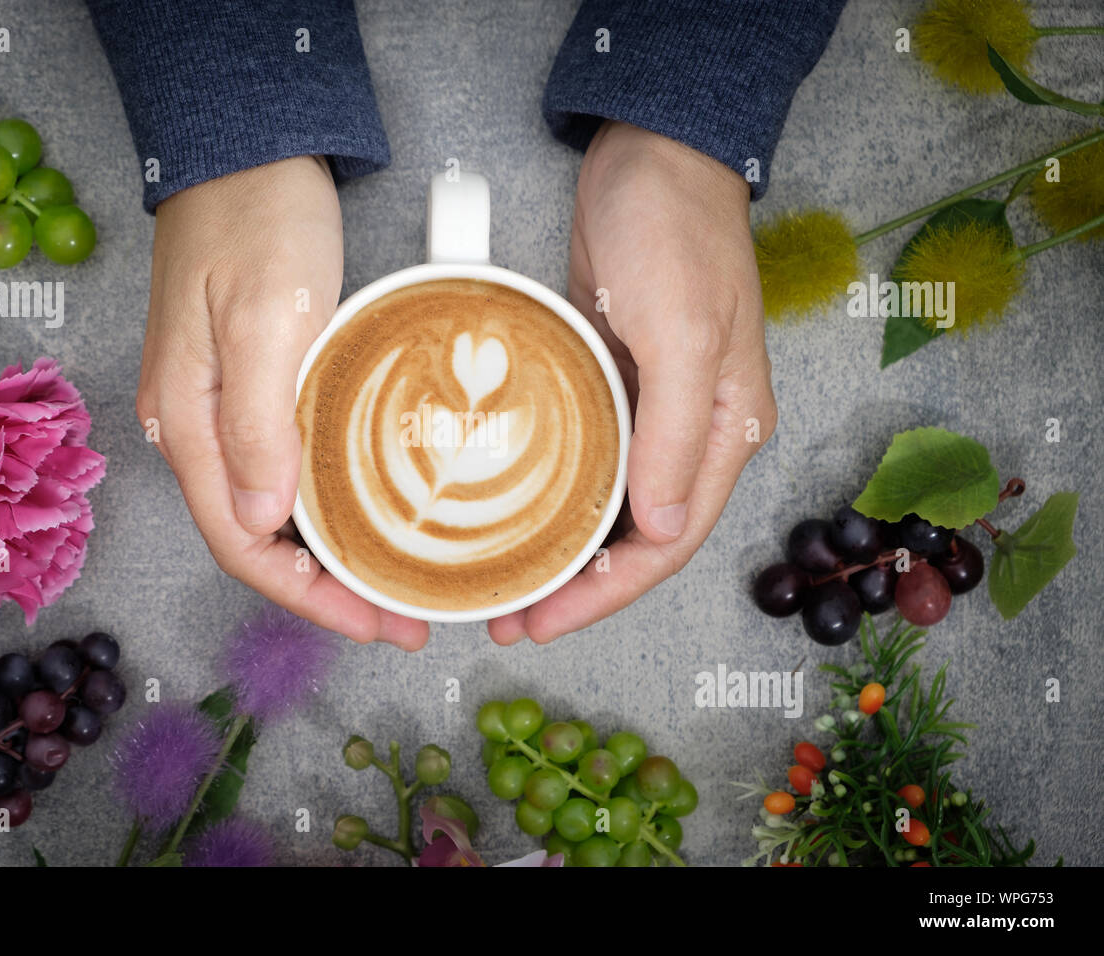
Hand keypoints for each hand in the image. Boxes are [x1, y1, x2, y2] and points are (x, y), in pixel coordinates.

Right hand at [137, 157, 428, 649]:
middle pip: (256, 539)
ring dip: (327, 555)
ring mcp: (217, 407)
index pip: (242, 545)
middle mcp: (194, 427)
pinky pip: (281, 468)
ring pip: (270, 509)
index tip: (374, 624)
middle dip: (325, 591)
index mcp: (188, 422)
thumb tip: (261, 520)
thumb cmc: (257, 220)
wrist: (246, 149)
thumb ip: (258, 423)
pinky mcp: (246, 384)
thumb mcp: (265, 318)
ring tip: (393, 580)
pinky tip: (365, 514)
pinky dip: (323, 506)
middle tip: (401, 615)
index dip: (307, 598)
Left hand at [489, 121, 776, 643]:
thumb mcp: (683, 332)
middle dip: (580, 587)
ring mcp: (652, 409)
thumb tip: (660, 526)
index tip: (547, 618)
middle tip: (513, 617)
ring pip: (609, 506)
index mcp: (726, 430)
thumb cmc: (675, 232)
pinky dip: (555, 497)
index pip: (670, 539)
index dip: (609, 592)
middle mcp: (693, 432)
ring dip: (564, 551)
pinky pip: (586, 460)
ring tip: (505, 584)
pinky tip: (514, 515)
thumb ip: (676, 434)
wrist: (652, 151)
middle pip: (638, 537)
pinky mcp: (614, 382)